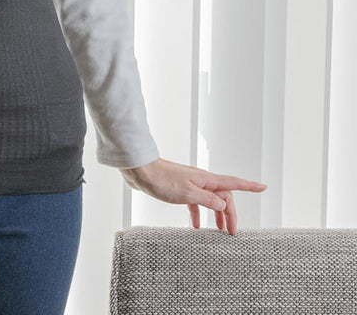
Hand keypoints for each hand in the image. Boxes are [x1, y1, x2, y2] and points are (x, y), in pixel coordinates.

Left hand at [118, 157, 266, 235]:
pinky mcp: (179, 188)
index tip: (263, 187)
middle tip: (233, 232)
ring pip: (210, 201)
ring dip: (216, 215)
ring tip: (219, 231)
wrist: (140, 170)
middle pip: (223, 197)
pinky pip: (195, 202)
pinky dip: (197, 214)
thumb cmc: (162, 180)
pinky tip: (194, 226)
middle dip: (231, 214)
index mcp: (206, 180)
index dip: (249, 186)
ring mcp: (190, 184)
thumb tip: (224, 206)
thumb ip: (207, 200)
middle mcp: (201, 180)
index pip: (233, 183)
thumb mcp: (187, 193)